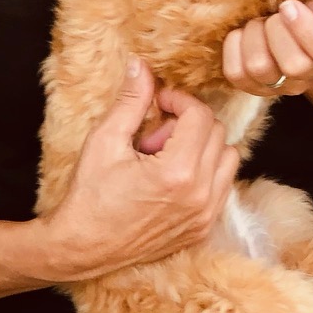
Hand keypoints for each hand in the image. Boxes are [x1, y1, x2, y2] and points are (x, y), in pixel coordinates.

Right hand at [45, 59, 239, 278]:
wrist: (84, 246)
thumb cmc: (90, 195)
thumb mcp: (105, 141)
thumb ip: (130, 101)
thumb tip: (142, 66)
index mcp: (177, 172)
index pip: (200, 116)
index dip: (178, 100)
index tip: (157, 103)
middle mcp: (200, 194)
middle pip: (218, 133)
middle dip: (188, 123)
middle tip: (154, 134)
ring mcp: (205, 214)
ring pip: (228, 158)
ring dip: (203, 147)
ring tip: (165, 157)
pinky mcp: (203, 227)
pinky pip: (224, 185)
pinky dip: (207, 172)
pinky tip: (174, 177)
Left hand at [221, 0, 312, 96]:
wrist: (294, 40)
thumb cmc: (310, 18)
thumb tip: (311, 8)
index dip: (306, 28)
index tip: (289, 5)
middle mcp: (308, 79)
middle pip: (293, 64)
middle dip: (277, 29)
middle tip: (274, 14)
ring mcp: (278, 87)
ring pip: (260, 67)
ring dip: (254, 35)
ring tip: (258, 22)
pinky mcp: (251, 87)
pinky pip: (235, 72)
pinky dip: (234, 46)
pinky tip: (242, 34)